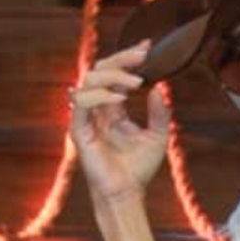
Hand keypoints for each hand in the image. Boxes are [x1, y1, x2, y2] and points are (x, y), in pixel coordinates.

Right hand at [69, 40, 170, 205]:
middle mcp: (97, 110)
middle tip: (143, 56)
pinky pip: (82, 104)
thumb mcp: (158, 135)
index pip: (114, 74)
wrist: (127, 193)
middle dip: (121, 59)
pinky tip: (121, 99)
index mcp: (112, 109)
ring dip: (113, 76)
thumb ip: (160, 111)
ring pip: (89, 81)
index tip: (147, 46)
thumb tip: (160, 86)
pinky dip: (100, 96)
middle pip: (100, 70)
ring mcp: (86, 119)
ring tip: (137, 82)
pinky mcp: (79, 131)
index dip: (128, 57)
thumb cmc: (139, 168)